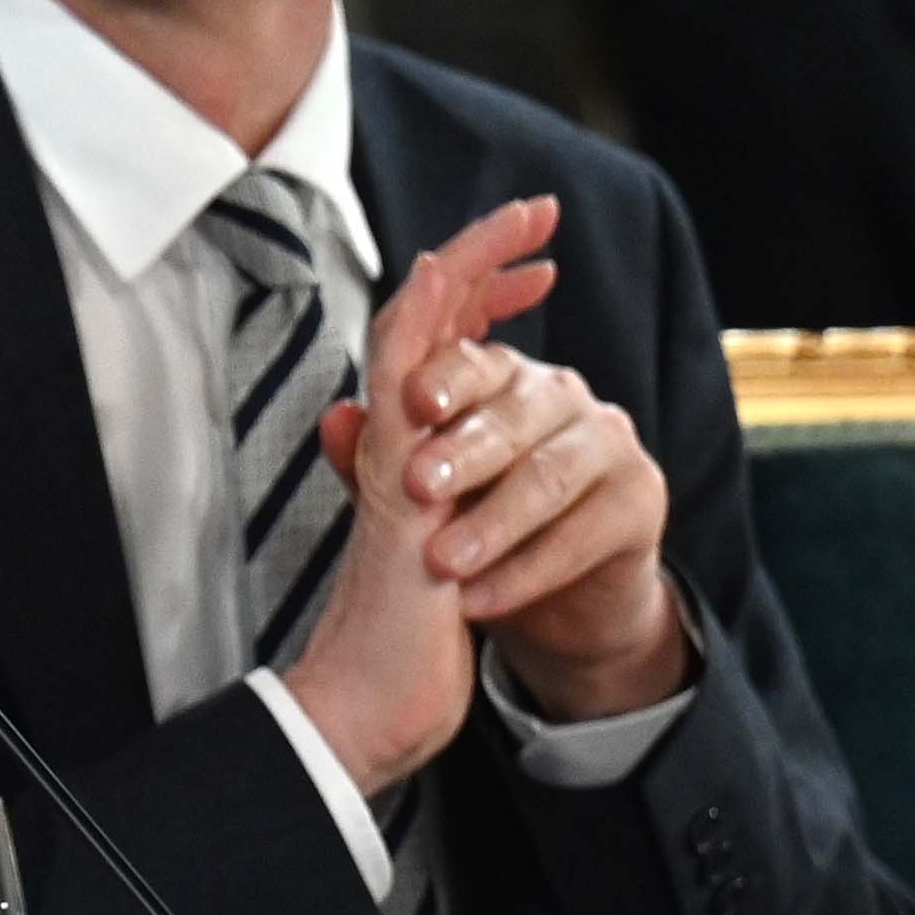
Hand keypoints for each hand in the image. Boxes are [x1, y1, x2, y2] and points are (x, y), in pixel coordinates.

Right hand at [282, 199, 555, 793]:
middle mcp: (395, 445)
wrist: (376, 700)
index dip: (486, 305)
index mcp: (415, 461)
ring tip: (529, 216)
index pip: (446, 361)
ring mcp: (390, 452)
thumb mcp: (444, 559)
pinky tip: (451, 263)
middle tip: (538, 213)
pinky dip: (426, 311)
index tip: (533, 270)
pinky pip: (400, 371)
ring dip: (472, 263)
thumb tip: (446, 492)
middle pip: (429, 324)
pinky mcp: (392, 469)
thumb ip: (444, 514)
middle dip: (487, 262)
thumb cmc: (409, 645)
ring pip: (417, 329)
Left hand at [342, 274, 688, 727]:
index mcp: (495, 375)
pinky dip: (526, 571)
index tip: (412, 402)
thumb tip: (335, 418)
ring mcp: (606, 439)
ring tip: (444, 561)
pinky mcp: (641, 495)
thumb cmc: (472, 519)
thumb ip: (376, 456)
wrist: (549, 596)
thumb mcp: (414, 495)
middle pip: (510, 412)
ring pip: (549, 474)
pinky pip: (584, 531)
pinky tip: (481, 601)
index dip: (442, 373)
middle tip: (417, 488)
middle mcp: (556, 393)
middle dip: (462, 451)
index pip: (468, 357)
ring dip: (493, 521)